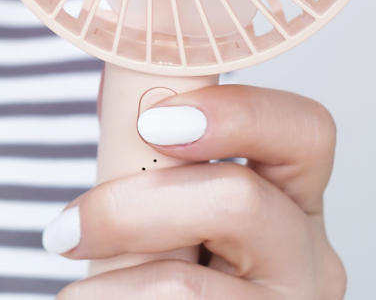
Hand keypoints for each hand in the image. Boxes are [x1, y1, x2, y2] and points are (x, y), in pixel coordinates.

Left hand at [46, 84, 347, 297]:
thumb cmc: (154, 275)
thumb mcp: (163, 211)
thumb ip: (151, 159)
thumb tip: (114, 96)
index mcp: (292, 203)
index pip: (304, 132)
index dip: (237, 113)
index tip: (151, 122)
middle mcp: (308, 261)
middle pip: (238, 200)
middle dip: (132, 207)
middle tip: (68, 229)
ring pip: (185, 284)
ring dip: (106, 282)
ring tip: (75, 293)